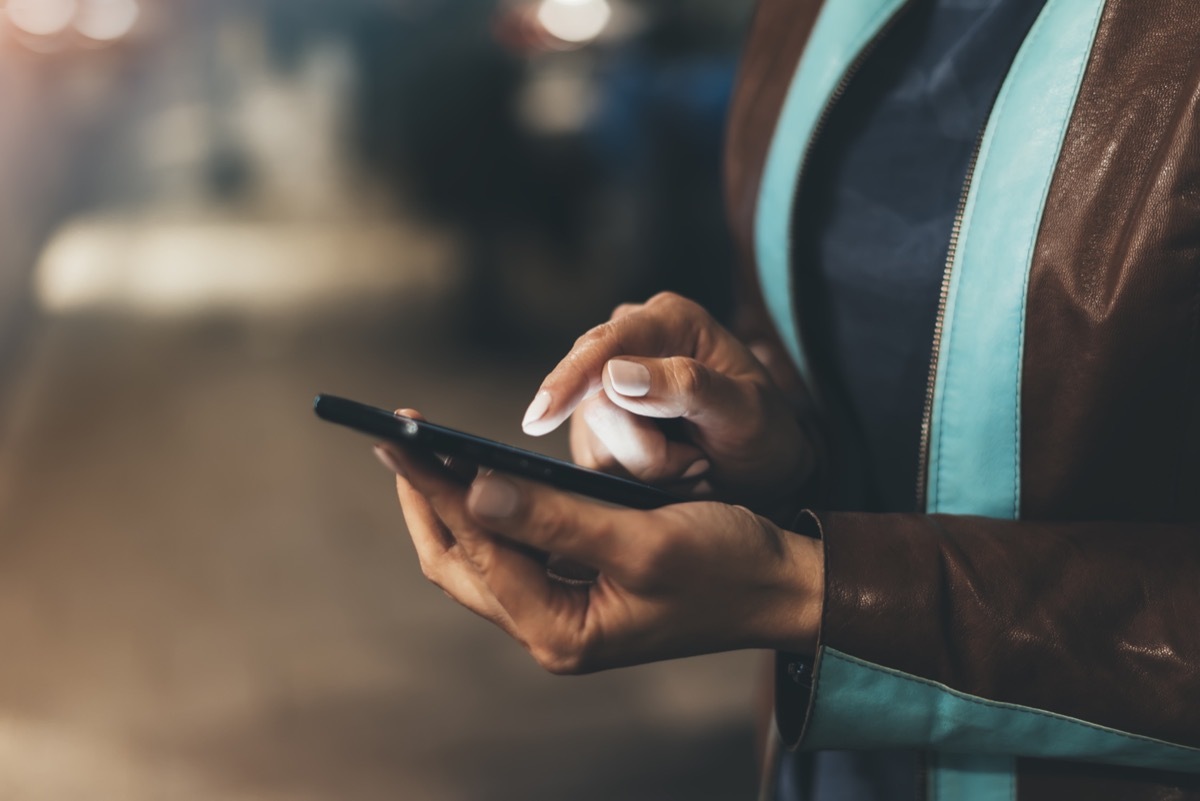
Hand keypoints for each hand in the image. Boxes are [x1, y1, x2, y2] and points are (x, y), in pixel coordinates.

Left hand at [375, 432, 822, 672]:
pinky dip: (493, 508)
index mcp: (561, 632)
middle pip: (459, 563)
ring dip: (453, 501)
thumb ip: (559, 519)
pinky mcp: (576, 588)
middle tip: (398, 437)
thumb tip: (473, 490)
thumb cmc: (728, 565)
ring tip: (426, 447)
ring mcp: (561, 611)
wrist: (784, 586)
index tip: (399, 436)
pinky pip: (513, 548)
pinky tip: (482, 470)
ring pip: (480, 556)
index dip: (434, 487)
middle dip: (426, 499)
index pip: (477, 549)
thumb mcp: (645, 539)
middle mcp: (551, 629)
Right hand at [520, 292, 813, 513]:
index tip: (540, 418)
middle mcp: (630, 340)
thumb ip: (686, 387)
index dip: (569, 380)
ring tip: (693, 464)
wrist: (762, 467)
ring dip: (646, 467)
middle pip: (595, 402)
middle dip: (644, 448)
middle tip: (699, 463)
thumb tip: (615, 374)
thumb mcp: (744, 411)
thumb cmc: (763, 433)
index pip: (605, 345)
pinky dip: (637, 478)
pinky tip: (673, 469)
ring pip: (594, 439)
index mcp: (669, 319)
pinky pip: (595, 462)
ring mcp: (607, 384)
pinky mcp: (597, 425)